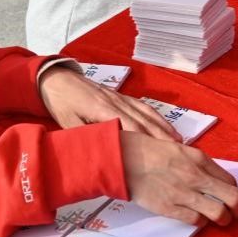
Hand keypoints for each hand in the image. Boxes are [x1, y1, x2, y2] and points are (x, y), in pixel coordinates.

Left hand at [39, 66, 181, 141]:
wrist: (58, 80)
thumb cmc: (62, 104)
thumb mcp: (68, 124)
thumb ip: (87, 138)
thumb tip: (100, 156)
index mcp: (102, 109)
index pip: (129, 126)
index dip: (146, 141)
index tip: (159, 155)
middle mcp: (116, 102)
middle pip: (144, 121)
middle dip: (161, 138)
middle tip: (177, 155)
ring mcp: (121, 98)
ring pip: (147, 114)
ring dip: (163, 129)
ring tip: (179, 145)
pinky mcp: (122, 97)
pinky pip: (144, 107)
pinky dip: (158, 118)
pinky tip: (167, 128)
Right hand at [119, 131, 237, 224]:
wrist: (126, 160)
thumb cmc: (152, 152)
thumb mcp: (182, 149)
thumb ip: (201, 164)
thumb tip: (216, 178)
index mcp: (200, 159)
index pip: (230, 181)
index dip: (235, 191)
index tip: (234, 197)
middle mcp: (196, 177)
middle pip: (233, 198)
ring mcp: (184, 194)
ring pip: (219, 213)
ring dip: (224, 219)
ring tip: (222, 220)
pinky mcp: (170, 208)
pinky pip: (196, 221)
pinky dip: (201, 222)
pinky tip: (199, 218)